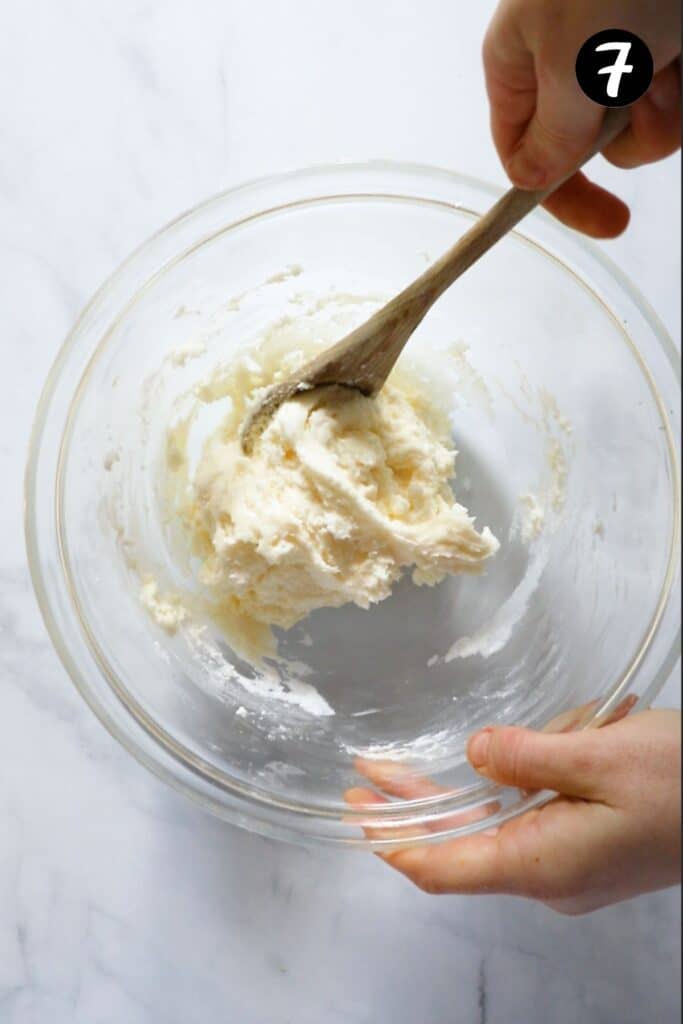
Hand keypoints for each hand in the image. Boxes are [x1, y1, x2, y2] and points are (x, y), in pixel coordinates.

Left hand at [346, 708, 680, 914]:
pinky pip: (524, 820)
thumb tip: (473, 754)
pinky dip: (502, 790)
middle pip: (460, 847)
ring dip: (456, 794)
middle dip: (410, 812)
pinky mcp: (584, 847)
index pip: (446, 868)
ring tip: (410, 767)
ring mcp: (567, 864)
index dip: (395, 843)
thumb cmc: (682, 784)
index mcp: (544, 864)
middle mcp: (549, 875)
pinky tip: (496, 763)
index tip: (357, 814)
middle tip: (364, 780)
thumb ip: (529, 755)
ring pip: (491, 829)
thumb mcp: (603, 755)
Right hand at [483, 0, 680, 235]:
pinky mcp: (663, 46)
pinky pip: (673, 101)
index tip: (612, 223)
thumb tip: (532, 178)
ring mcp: (619, 53)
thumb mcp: (571, 60)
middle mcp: (566, 64)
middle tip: (643, 85)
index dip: (563, 195)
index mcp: (521, 65)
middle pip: (591, 149)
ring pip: (641, 130)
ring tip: (672, 53)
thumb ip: (551, 133)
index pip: (526, 158)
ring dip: (666, 108)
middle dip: (629, 136)